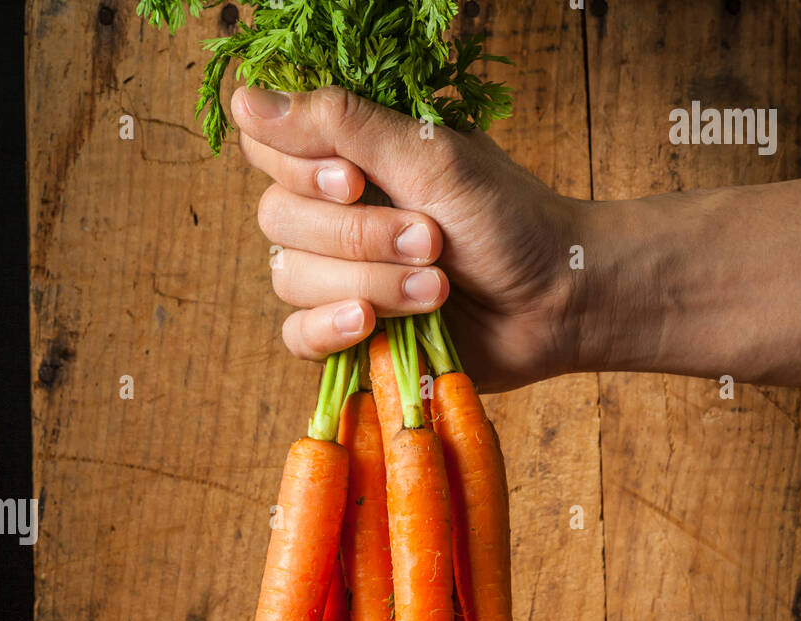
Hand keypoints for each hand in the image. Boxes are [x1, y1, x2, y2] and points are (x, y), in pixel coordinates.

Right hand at [230, 85, 581, 392]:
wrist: (554, 301)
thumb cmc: (507, 219)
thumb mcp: (432, 156)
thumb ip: (341, 125)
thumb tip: (245, 102)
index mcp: (346, 158)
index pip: (268, 150)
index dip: (299, 169)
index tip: (357, 181)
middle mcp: (331, 214)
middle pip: (277, 220)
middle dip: (358, 236)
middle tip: (433, 240)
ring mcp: (337, 277)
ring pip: (291, 279)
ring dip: (370, 284)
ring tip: (438, 289)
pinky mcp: (349, 336)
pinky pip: (295, 337)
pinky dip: (330, 330)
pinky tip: (371, 326)